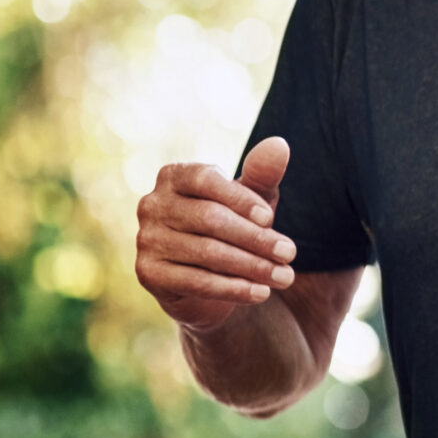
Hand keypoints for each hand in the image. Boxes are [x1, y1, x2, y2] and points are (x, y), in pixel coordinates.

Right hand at [134, 137, 297, 331]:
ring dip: (252, 266)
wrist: (208, 278)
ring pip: (207, 253)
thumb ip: (262, 175)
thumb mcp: (252, 200)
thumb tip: (279, 144)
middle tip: (290, 253)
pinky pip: (196, 281)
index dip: (239, 198)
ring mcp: (146, 239)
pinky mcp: (148, 273)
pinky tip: (261, 293)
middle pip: (210, 219)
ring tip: (285, 277)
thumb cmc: (233, 226)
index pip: (205, 180)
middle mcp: (152, 204)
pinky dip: (233, 288)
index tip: (270, 218)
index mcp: (174, 177)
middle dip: (256, 238)